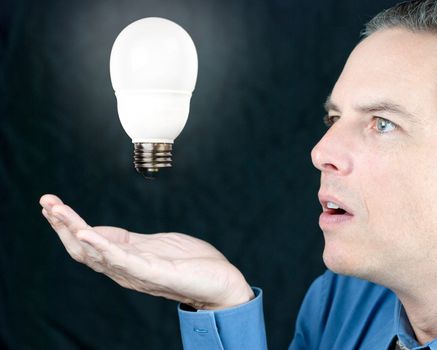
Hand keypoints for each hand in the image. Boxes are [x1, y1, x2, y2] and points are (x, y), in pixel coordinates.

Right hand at [39, 194, 253, 309]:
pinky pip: (122, 260)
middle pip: (83, 248)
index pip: (89, 240)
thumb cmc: (192, 264)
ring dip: (74, 230)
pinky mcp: (152, 273)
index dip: (69, 223)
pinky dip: (101, 246)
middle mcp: (124, 268)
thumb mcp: (157, 246)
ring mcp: (136, 272)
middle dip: (62, 224)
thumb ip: (132, 242)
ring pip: (96, 252)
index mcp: (126, 257)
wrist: (222, 282)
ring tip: (56, 211)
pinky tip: (86, 233)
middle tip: (45, 201)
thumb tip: (108, 234)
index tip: (52, 204)